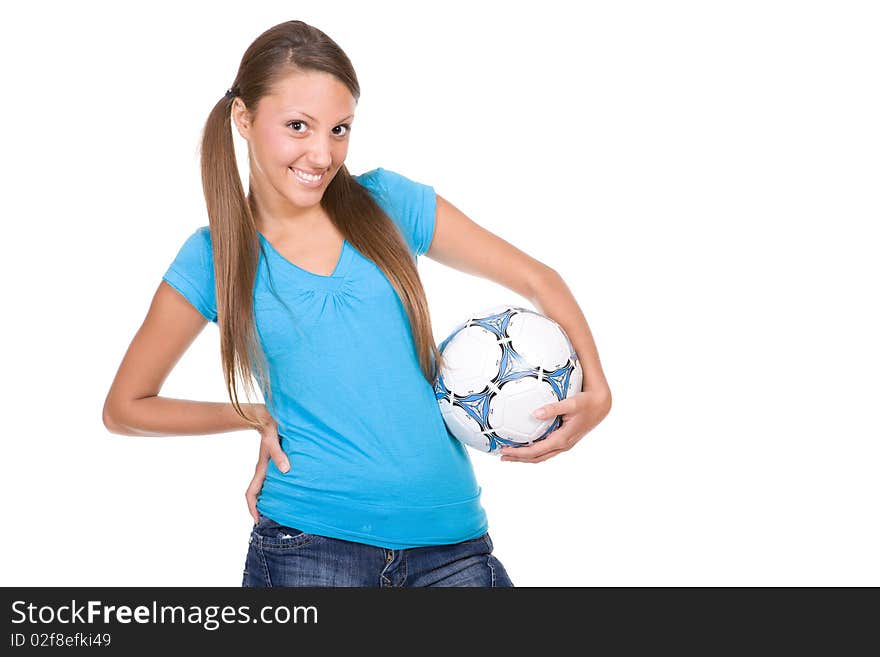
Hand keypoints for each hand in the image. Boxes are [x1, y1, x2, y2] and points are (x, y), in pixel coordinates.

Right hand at [245, 406, 289, 524]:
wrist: (268, 417)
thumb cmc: (271, 427)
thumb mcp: (274, 440)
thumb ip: (278, 454)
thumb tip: (285, 470)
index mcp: (261, 469)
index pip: (251, 493)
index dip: (253, 508)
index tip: (257, 520)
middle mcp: (263, 470)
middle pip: (258, 494)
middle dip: (261, 508)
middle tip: (271, 520)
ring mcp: (268, 467)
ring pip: (265, 488)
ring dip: (269, 499)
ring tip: (280, 510)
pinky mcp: (275, 462)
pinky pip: (273, 480)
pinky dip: (276, 489)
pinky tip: (287, 491)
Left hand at [499, 387, 611, 463]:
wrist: (601, 405)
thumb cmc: (586, 402)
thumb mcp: (571, 403)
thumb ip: (553, 408)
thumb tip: (535, 413)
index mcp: (562, 439)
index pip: (536, 451)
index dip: (519, 453)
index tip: (504, 450)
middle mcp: (562, 445)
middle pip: (536, 458)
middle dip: (518, 458)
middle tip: (501, 456)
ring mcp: (564, 444)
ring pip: (541, 455)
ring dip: (525, 457)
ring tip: (510, 455)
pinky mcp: (565, 440)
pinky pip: (546, 449)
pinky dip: (534, 451)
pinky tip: (526, 445)